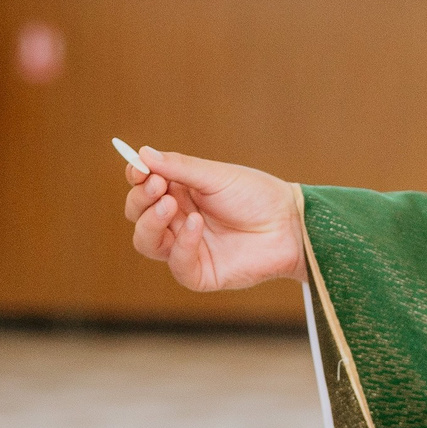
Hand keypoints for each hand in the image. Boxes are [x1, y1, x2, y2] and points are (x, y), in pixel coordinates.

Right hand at [123, 148, 305, 290]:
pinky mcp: (201, 273)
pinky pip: (178, 264)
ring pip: (146, 242)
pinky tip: (196, 224)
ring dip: (152, 221)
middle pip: (139, 215)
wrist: (291, 224)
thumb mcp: (216, 176)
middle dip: (141, 199)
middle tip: (157, 185)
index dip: (135, 178)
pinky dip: (182, 244)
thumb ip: (179, 168)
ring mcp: (187, 248)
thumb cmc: (257, 196)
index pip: (143, 188)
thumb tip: (142, 154)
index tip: (138, 169)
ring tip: (170, 204)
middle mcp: (178, 221)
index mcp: (179, 194)